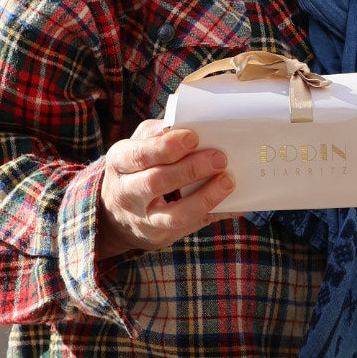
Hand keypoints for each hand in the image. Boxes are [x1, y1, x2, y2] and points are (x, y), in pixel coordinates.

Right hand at [97, 119, 234, 258]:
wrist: (117, 214)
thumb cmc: (137, 168)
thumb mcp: (139, 144)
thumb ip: (160, 133)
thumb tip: (195, 121)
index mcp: (120, 163)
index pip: (139, 155)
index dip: (166, 147)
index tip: (193, 137)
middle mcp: (127, 194)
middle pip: (156, 183)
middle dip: (190, 170)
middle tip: (219, 158)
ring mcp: (145, 220)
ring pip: (174, 215)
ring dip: (205, 197)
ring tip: (228, 181)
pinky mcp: (162, 236)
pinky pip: (194, 227)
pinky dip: (219, 213)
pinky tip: (239, 204)